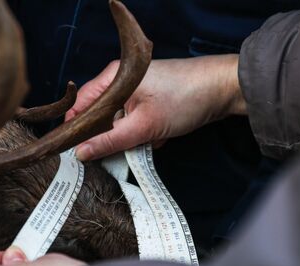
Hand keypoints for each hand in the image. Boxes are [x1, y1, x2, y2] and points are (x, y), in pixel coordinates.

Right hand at [66, 55, 246, 160]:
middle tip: (126, 145)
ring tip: (152, 137)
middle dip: (113, 135)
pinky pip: (135, 123)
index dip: (75, 128)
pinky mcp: (148, 102)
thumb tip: (82, 153)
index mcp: (113, 78)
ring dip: (132, 137)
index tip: (75, 150)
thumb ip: (109, 141)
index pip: (80, 105)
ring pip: (119, 123)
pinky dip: (145, 134)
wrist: (224, 90)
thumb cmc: (185, 98)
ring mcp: (135, 92)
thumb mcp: (143, 126)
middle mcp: (120, 82)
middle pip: (100, 117)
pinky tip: (161, 134)